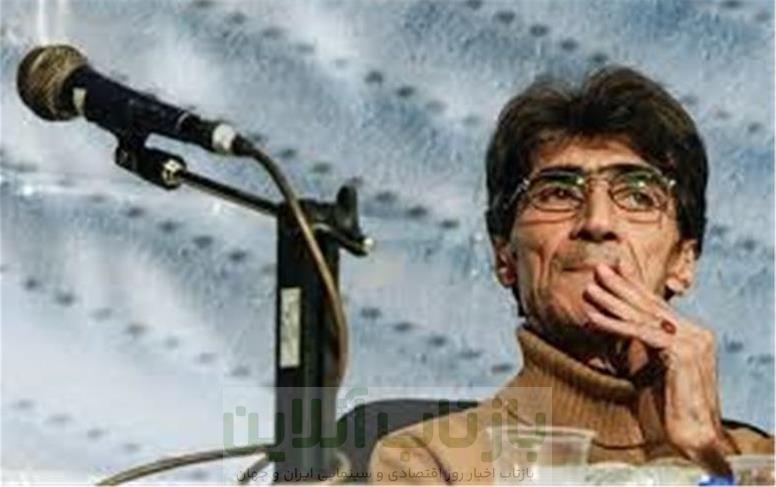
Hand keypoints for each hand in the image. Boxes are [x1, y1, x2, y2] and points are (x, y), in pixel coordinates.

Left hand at [581, 260, 735, 474]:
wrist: (691, 437)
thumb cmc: (668, 410)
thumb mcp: (647, 369)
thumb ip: (634, 348)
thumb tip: (606, 327)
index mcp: (691, 334)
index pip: (657, 305)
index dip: (633, 287)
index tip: (613, 269)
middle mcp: (695, 332)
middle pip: (649, 305)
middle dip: (621, 286)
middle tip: (598, 269)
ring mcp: (692, 340)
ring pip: (643, 316)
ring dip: (612, 301)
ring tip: (589, 289)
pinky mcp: (682, 352)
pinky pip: (641, 333)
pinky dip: (613, 325)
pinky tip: (592, 317)